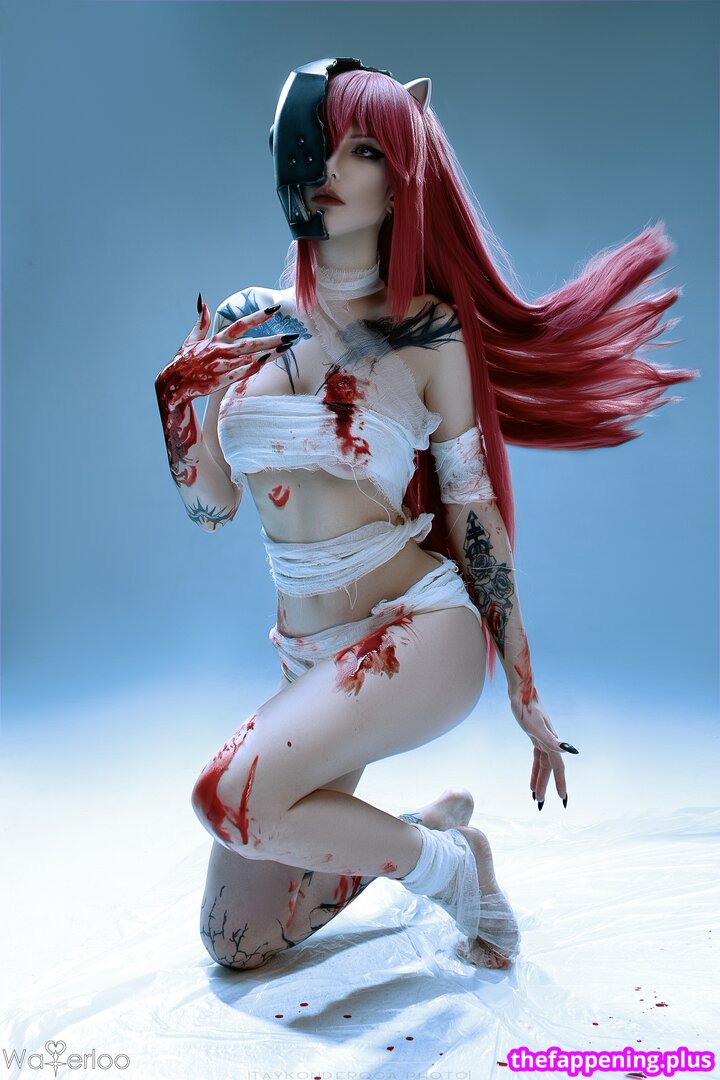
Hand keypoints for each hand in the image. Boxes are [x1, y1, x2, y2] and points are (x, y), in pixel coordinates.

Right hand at [155, 299, 294, 411]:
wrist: (173, 384)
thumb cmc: (183, 362)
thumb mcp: (190, 340)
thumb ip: (201, 322)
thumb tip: (202, 302)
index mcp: (216, 339)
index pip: (240, 324)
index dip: (258, 316)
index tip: (274, 310)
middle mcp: (221, 350)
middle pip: (251, 342)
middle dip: (273, 338)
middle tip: (291, 335)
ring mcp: (221, 365)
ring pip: (250, 357)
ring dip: (269, 353)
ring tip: (287, 348)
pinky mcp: (220, 380)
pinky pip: (240, 373)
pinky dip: (253, 368)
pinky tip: (266, 363)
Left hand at [508, 688, 577, 809]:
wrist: (521, 691)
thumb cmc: (527, 707)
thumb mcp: (536, 726)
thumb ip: (553, 740)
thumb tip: (570, 750)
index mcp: (551, 742)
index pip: (558, 766)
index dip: (560, 782)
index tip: (562, 798)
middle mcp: (549, 742)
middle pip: (550, 769)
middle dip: (548, 786)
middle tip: (543, 804)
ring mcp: (542, 739)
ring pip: (543, 766)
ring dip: (540, 781)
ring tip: (537, 798)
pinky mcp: (534, 737)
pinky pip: (536, 758)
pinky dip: (535, 771)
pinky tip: (531, 782)